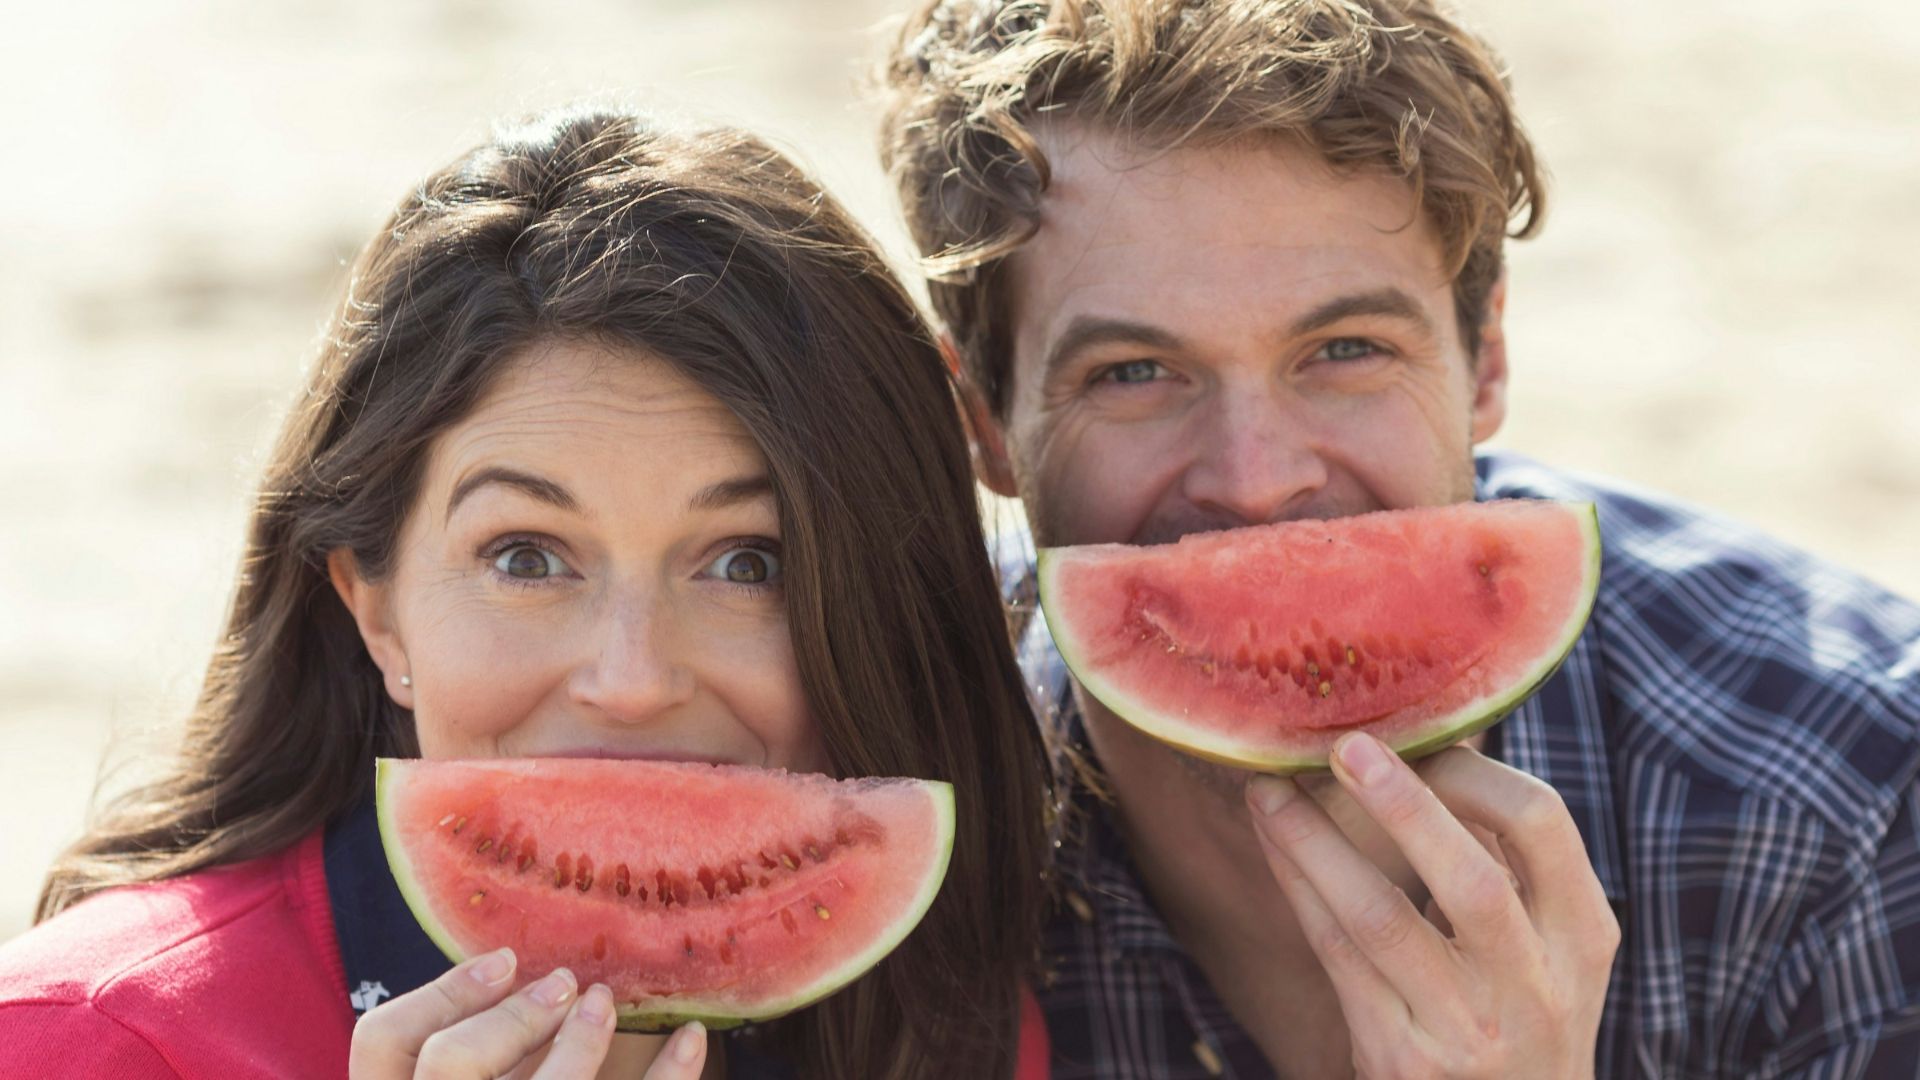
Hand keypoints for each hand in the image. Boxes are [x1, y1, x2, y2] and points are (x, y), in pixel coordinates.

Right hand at [348, 947, 708, 1078]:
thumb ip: (473, 1057)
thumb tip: (513, 972)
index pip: (384, 1040)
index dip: (441, 991)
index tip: (507, 960)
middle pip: (450, 1059)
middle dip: (514, 1014)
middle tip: (566, 983)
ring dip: (582, 1041)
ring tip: (605, 1004)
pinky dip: (670, 1074)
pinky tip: (692, 1039)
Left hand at [1246, 735, 1617, 1078]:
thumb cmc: (1520, 1013)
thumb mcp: (1551, 946)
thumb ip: (1509, 863)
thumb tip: (1433, 744)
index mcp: (1581, 935)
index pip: (1542, 826)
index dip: (1472, 773)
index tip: (1413, 742)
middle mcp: (1533, 986)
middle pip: (1470, 880)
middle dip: (1401, 805)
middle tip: (1342, 746)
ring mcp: (1464, 1029)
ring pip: (1379, 919)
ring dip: (1314, 843)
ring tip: (1268, 788)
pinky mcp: (1400, 1058)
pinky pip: (1336, 956)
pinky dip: (1299, 888)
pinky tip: (1274, 844)